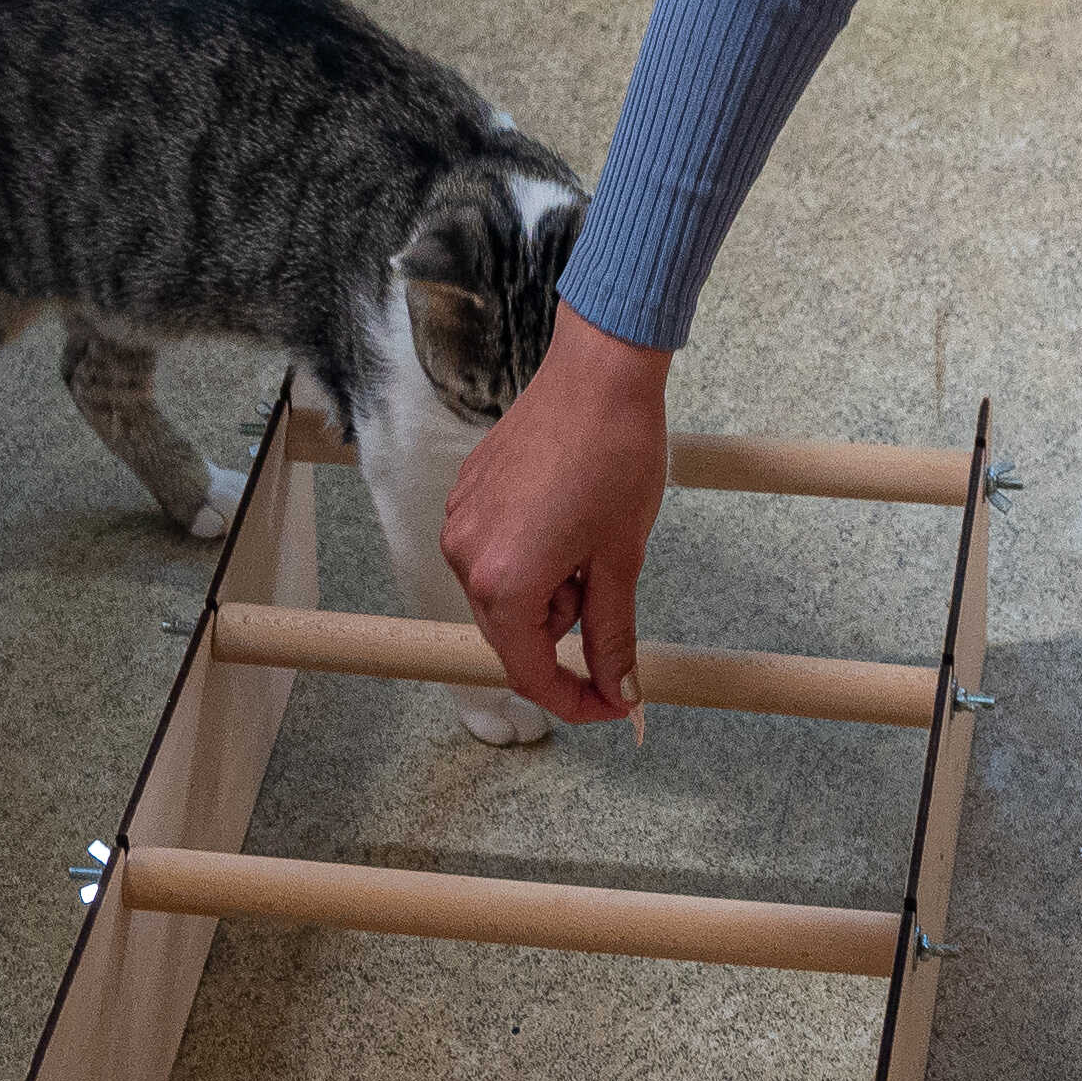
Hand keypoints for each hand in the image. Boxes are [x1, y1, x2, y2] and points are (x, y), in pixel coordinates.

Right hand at [446, 308, 669, 723]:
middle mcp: (467, 557)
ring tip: (590, 546)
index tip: (610, 705)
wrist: (599, 375)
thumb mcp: (621, 560)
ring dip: (548, 594)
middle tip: (609, 601)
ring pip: (503, 595)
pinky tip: (567, 522)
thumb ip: (612, 635)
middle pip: (511, 635)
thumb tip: (619, 690)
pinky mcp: (465, 496)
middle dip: (562, 634)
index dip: (573, 698)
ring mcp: (460, 524)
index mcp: (506, 582)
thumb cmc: (617, 458)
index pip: (530, 670)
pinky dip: (531, 559)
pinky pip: (494, 554)